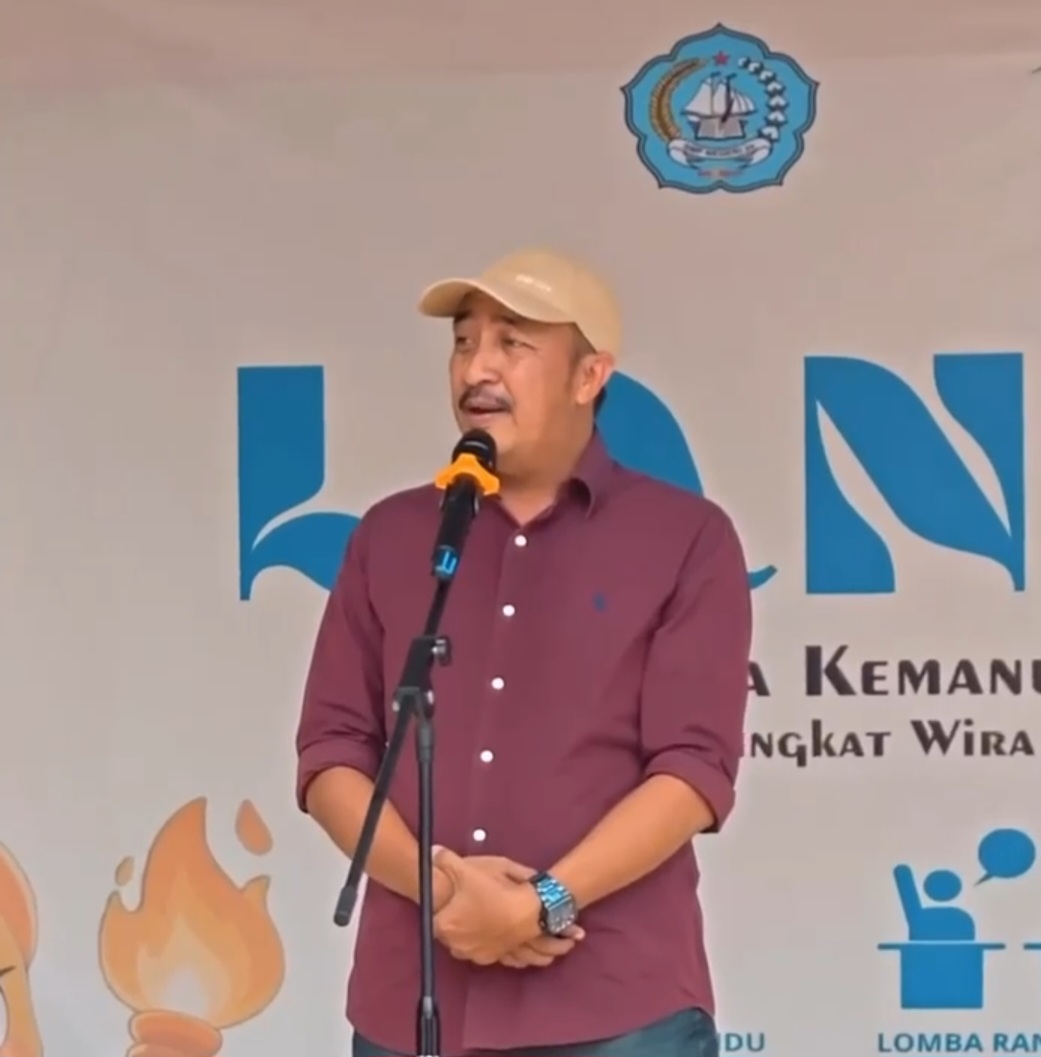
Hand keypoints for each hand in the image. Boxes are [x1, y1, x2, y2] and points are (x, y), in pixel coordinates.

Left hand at [432, 847, 542, 964]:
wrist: (530, 912)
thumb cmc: (494, 892)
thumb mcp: (467, 869)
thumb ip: (445, 859)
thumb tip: (432, 852)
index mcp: (445, 927)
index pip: (431, 918)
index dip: (440, 905)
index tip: (449, 895)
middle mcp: (456, 946)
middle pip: (449, 931)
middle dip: (454, 918)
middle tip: (465, 900)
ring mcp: (476, 955)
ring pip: (466, 942)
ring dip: (469, 930)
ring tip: (480, 912)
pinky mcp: (494, 958)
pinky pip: (484, 949)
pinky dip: (486, 939)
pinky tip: (492, 926)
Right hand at [457, 856, 584, 966]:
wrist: (437, 893)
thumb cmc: (469, 878)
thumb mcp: (499, 866)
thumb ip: (521, 874)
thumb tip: (538, 878)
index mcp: (516, 917)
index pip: (547, 926)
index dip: (564, 929)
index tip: (578, 930)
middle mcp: (508, 938)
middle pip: (540, 947)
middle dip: (558, 945)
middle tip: (573, 942)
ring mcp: (494, 950)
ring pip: (524, 958)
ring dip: (541, 955)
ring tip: (556, 953)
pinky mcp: (481, 954)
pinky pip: (506, 961)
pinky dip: (520, 959)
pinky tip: (525, 959)